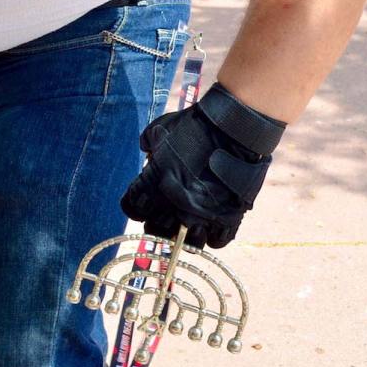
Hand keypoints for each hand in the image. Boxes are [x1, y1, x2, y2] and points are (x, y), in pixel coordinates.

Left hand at [121, 82, 285, 248]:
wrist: (234, 126)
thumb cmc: (195, 124)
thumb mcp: (160, 129)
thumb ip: (149, 145)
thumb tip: (148, 152)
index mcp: (154, 181)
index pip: (132, 209)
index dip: (136, 204)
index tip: (143, 198)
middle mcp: (174, 202)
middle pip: (155, 230)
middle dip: (157, 220)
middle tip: (165, 210)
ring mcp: (202, 213)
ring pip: (186, 242)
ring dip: (186, 233)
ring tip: (190, 220)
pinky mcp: (228, 218)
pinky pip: (215, 241)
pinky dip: (213, 233)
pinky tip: (212, 220)